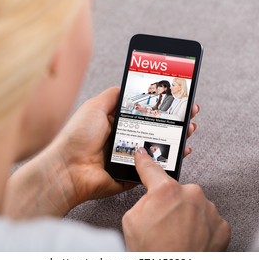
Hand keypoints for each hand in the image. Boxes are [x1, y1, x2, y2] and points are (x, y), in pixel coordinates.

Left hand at [51, 88, 198, 205]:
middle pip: (156, 128)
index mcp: (116, 123)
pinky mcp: (133, 174)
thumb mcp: (94, 107)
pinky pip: (155, 167)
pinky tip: (183, 150)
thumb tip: (127, 85)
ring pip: (159, 146)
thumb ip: (112, 95)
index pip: (145, 111)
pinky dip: (171, 160)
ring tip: (191, 127)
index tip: (177, 97)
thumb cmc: (77, 137)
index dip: (161, 104)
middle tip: (191, 111)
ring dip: (177, 137)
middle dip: (175, 119)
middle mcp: (125, 139)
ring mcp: (130, 157)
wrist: (67, 170)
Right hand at [122, 148, 229, 250]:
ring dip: (187, 215)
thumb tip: (151, 195)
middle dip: (170, 202)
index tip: (143, 154)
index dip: (144, 160)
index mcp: (166, 191)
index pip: (152, 168)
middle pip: (177, 191)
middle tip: (163, 223)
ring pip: (194, 205)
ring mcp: (209, 210)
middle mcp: (191, 195)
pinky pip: (208, 219)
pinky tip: (191, 239)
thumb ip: (144, 199)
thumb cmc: (151, 252)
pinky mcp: (222, 225)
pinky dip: (201, 227)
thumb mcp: (131, 219)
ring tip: (178, 235)